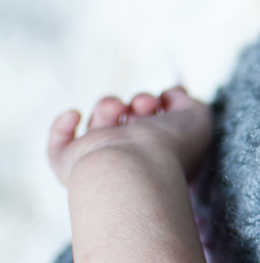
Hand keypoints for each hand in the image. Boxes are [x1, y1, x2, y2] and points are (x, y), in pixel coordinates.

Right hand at [48, 87, 212, 185]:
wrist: (137, 167)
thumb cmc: (171, 146)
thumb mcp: (198, 117)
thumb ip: (188, 101)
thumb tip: (170, 96)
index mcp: (160, 153)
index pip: (154, 122)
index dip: (157, 102)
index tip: (162, 101)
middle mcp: (131, 157)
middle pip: (128, 117)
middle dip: (138, 103)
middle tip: (144, 107)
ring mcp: (100, 160)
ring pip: (99, 121)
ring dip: (109, 105)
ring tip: (122, 110)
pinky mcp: (71, 163)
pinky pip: (59, 146)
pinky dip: (63, 126)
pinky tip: (76, 115)